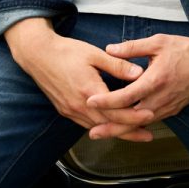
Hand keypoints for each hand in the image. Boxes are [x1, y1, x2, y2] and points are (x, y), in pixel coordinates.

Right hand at [4, 17, 154, 139]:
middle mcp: (79, 105)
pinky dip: (101, 126)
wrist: (38, 55)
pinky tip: (111, 126)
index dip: (134, 116)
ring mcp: (70, 110)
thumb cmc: (66, 52)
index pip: (115, 110)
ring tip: (134, 134)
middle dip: (129, 131)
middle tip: (147, 135)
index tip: (150, 116)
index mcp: (88, 90)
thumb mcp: (95, 54)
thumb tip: (139, 73)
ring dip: (116, 131)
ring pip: (97, 127)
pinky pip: (86, 123)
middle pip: (108, 124)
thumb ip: (117, 65)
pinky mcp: (65, 110)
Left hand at [86, 32, 188, 139]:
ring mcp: (169, 106)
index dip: (107, 100)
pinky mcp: (174, 109)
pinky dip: (137, 126)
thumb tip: (109, 49)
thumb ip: (132, 47)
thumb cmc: (184, 49)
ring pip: (141, 123)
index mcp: (156, 79)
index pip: (127, 95)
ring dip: (122, 130)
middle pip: (132, 118)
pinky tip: (126, 127)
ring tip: (104, 133)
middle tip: (92, 132)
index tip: (90, 101)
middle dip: (111, 126)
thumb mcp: (158, 42)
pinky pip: (152, 121)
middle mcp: (162, 97)